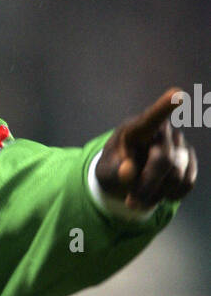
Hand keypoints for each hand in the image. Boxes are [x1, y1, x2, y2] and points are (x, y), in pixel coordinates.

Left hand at [95, 88, 197, 210]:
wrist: (126, 179)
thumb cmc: (113, 169)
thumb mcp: (106, 173)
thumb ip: (115, 172)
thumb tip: (128, 172)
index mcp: (137, 129)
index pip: (151, 119)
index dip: (164, 107)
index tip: (177, 94)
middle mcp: (162, 132)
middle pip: (164, 161)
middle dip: (147, 186)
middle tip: (130, 202)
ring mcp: (179, 145)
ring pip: (177, 176)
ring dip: (157, 193)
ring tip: (140, 195)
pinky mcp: (189, 161)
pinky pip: (187, 183)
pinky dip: (171, 195)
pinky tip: (158, 192)